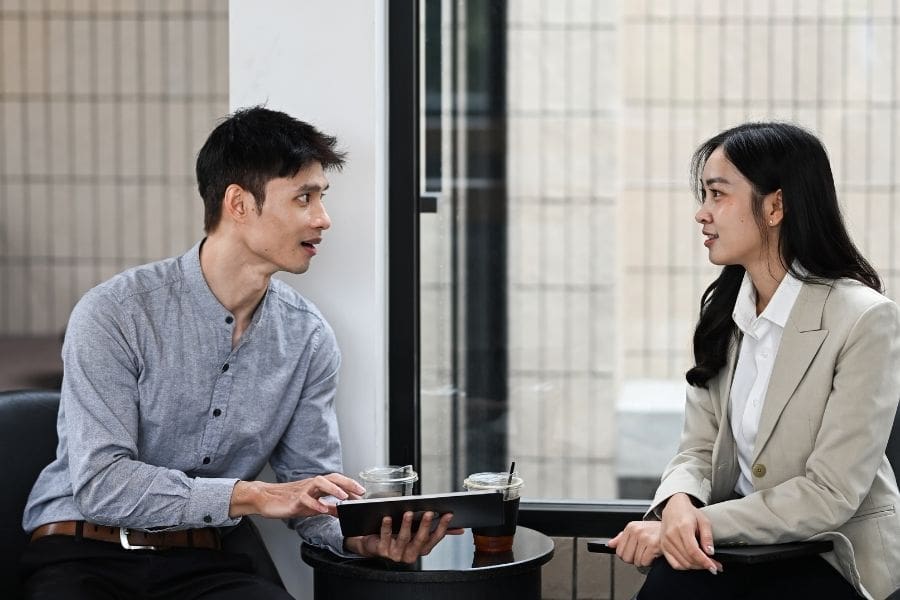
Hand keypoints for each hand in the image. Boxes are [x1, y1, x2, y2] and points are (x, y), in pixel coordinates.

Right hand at [229, 474, 365, 518]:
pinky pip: (306, 500)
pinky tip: (324, 510)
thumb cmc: (287, 501)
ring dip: (333, 489)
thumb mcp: (310, 506)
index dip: (350, 485)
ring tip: (344, 497)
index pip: (336, 481)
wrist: (265, 499)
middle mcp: (311, 485)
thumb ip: (326, 507)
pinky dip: (316, 504)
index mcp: (316, 486)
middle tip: (360, 491)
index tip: (362, 493)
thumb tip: (340, 511)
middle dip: (348, 483)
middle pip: (332, 477)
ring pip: (320, 483)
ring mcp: (303, 490)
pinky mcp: (294, 499)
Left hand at [345, 511, 463, 563]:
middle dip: (425, 525)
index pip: (435, 538)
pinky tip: (388, 518)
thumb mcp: (418, 534)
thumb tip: (459, 529)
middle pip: (420, 540)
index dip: (443, 527)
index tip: (448, 514)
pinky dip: (387, 527)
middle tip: (429, 513)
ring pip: (403, 539)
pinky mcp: (382, 550)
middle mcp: (410, 554)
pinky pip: (385, 537)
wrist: (374, 545)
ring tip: (408, 513)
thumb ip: (437, 531)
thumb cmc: (398, 538)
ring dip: (406, 525)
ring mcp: (396, 554)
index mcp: (421, 549)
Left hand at [607, 521, 661, 566]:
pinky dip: (650, 562)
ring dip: (644, 560)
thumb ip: (622, 538)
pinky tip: (654, 554)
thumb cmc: (654, 531)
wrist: (671, 529)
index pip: (619, 550)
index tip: (633, 552)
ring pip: (636, 561)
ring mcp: (645, 537)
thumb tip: (610, 544)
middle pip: (626, 557)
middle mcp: (636, 531)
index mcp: (631, 527)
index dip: (626, 555)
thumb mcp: (637, 530)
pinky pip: (645, 562)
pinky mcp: (653, 545)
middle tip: (642, 552)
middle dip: (634, 559)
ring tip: (649, 551)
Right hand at [659, 493, 721, 573]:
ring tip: (704, 564)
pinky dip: (685, 566)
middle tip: (714, 566)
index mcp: (683, 527)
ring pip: (682, 563)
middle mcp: (671, 535)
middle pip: (688, 558)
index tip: (714, 567)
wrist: (674, 507)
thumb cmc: (689, 512)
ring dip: (695, 567)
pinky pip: (674, 563)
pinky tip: (693, 564)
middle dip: (703, 565)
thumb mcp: (703, 521)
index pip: (693, 551)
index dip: (704, 561)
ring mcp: (665, 541)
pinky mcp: (663, 546)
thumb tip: (710, 552)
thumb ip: (707, 537)